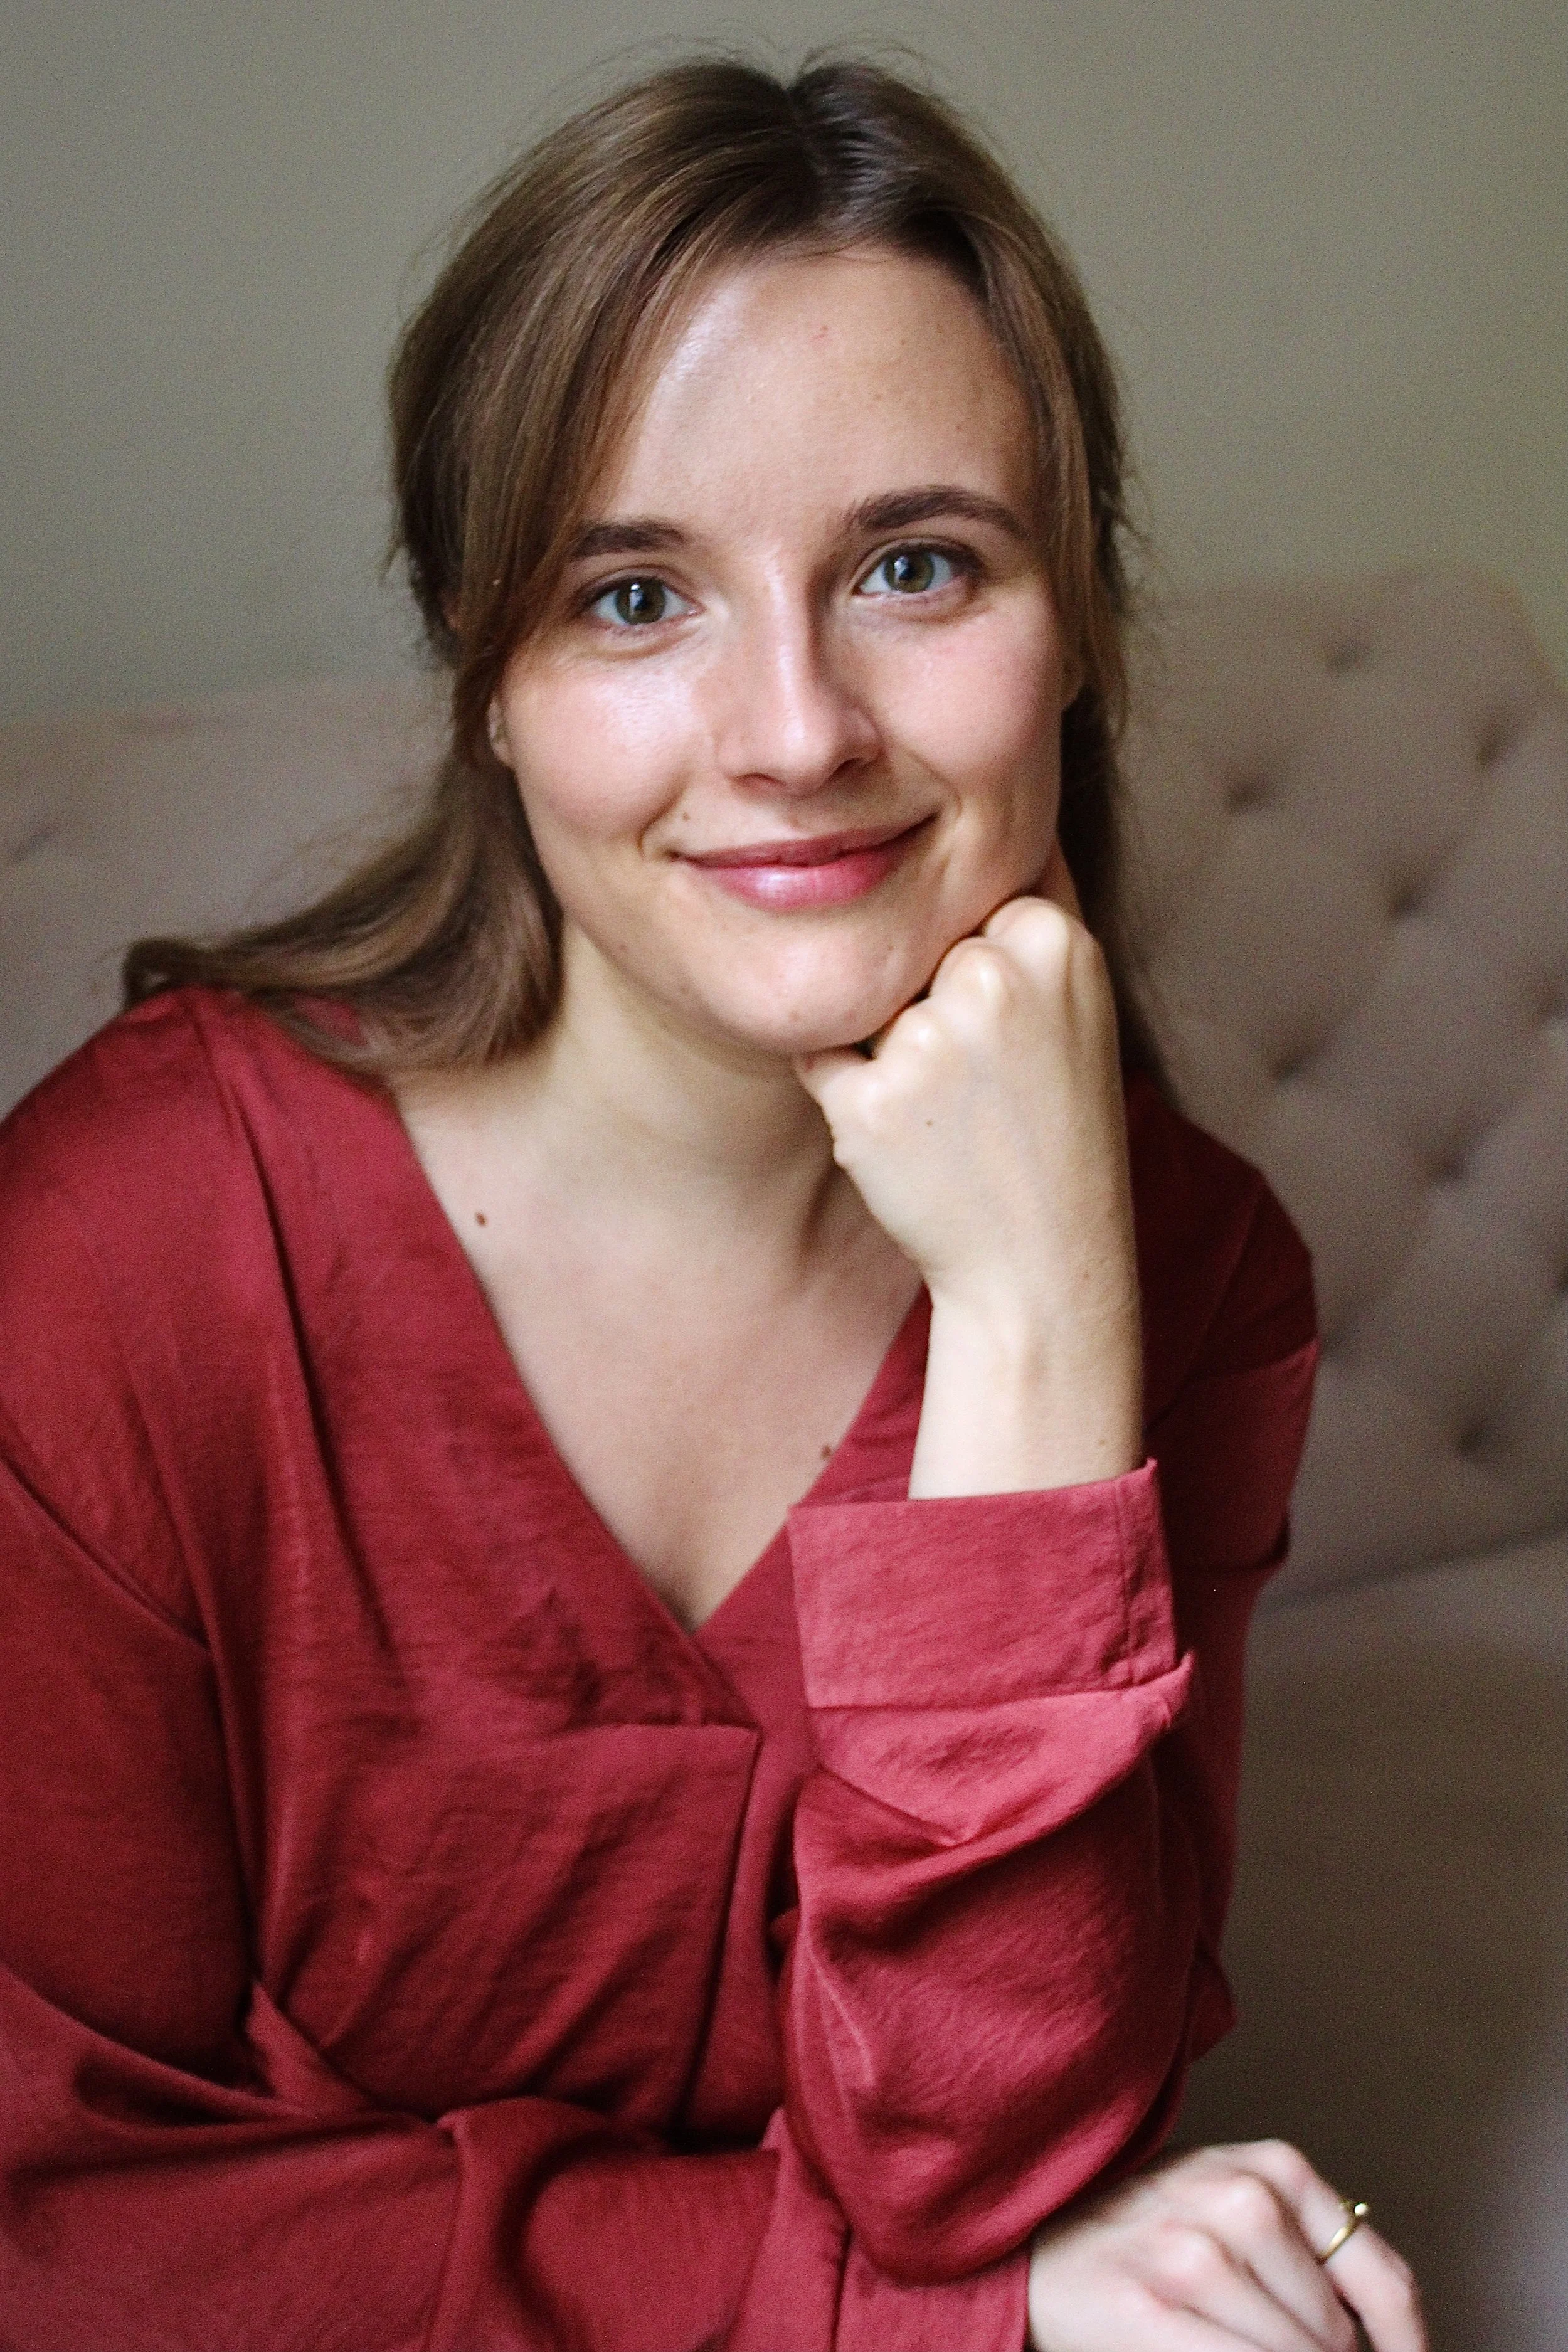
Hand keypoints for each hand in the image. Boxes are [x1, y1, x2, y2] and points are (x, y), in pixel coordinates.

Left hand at [794, 845, 1141, 1495]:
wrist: (1047, 1260)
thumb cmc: (1055, 1123)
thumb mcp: (1075, 994)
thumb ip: (1032, 900)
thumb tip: (995, 812)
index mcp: (1052, 936)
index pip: (961, 903)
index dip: (974, 969)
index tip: (1018, 1036)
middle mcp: (994, 976)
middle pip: (908, 950)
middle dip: (927, 1007)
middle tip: (990, 1087)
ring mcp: (930, 1041)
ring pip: (864, 1003)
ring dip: (885, 1049)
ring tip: (955, 1115)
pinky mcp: (871, 1103)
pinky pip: (824, 1060)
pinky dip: (849, 1093)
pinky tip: (913, 1138)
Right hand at [1026, 2141, 1426, 2351]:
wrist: (1033, 2246)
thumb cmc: (1146, 2237)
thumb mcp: (1233, 2206)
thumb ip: (1306, 2247)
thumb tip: (1387, 2332)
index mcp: (1271, 2166)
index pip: (1382, 2274)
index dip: (1406, 2343)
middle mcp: (1238, 2199)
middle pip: (1338, 2333)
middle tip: (1259, 2334)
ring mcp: (1194, 2256)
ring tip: (1224, 2337)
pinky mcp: (1153, 2312)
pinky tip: (1213, 2347)